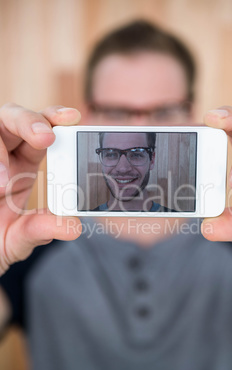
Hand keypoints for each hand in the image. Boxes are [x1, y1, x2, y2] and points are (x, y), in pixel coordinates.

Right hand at [0, 103, 81, 274]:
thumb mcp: (19, 238)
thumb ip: (41, 230)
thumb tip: (73, 227)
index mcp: (25, 162)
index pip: (43, 130)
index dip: (56, 118)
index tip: (72, 118)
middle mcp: (4, 153)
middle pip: (14, 118)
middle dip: (30, 122)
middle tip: (45, 138)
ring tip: (3, 183)